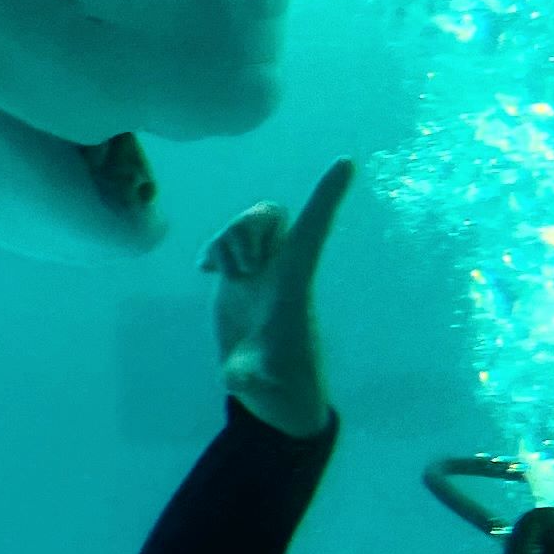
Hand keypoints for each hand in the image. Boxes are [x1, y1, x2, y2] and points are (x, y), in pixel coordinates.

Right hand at [199, 156, 352, 437]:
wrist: (270, 393)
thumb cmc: (279, 387)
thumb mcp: (263, 385)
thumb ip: (249, 378)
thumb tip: (235, 380)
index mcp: (294, 284)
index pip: (315, 230)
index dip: (328, 196)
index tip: (347, 160)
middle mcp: (280, 270)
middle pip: (271, 215)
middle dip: (246, 227)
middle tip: (238, 269)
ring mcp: (259, 273)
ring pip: (247, 223)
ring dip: (228, 240)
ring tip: (225, 275)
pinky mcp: (238, 280)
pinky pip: (227, 242)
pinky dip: (214, 248)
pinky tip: (205, 270)